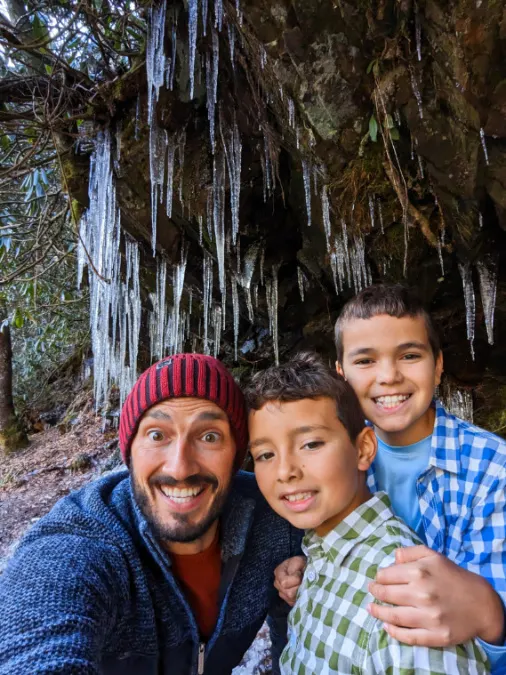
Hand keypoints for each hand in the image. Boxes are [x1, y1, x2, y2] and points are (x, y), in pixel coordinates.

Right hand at [274, 556, 305, 605]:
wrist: (304, 568)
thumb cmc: (301, 564)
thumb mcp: (298, 561)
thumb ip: (295, 567)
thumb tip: (296, 578)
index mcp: (278, 573)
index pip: (284, 583)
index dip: (295, 579)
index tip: (300, 573)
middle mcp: (277, 584)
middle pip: (287, 593)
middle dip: (298, 587)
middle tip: (303, 580)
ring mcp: (282, 593)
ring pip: (291, 599)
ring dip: (299, 592)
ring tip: (303, 585)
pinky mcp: (288, 600)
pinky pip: (293, 603)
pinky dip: (299, 597)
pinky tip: (302, 591)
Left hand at [367, 545, 504, 646]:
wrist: (482, 603)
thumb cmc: (453, 576)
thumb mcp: (433, 556)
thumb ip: (409, 553)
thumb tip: (391, 559)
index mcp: (420, 572)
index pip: (387, 576)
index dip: (379, 578)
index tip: (376, 579)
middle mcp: (423, 594)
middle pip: (388, 595)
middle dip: (376, 593)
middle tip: (371, 592)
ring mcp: (430, 617)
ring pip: (394, 617)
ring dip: (378, 613)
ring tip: (371, 609)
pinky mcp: (437, 635)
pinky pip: (409, 637)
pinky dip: (394, 633)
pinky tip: (386, 627)